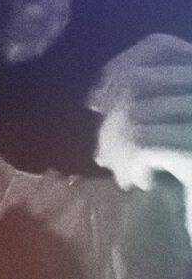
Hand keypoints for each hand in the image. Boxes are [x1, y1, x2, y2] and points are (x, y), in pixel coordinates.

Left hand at [88, 33, 191, 232]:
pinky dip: (131, 164)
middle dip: (110, 124)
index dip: (119, 69)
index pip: (158, 48)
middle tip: (109, 159)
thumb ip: (145, 111)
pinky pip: (142, 142)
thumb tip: (97, 99)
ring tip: (128, 177)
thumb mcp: (168, 139)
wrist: (191, 230)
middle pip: (138, 84)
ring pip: (133, 115)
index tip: (96, 101)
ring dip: (117, 151)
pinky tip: (141, 184)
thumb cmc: (189, 185)